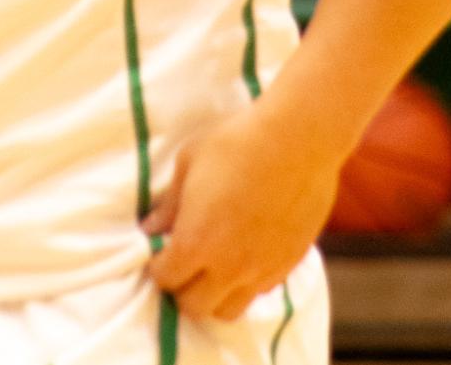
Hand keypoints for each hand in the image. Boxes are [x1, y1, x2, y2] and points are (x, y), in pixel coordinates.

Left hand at [145, 96, 338, 320]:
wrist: (299, 139)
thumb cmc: (237, 141)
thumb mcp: (191, 161)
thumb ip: (169, 203)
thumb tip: (151, 228)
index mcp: (196, 242)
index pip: (165, 279)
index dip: (158, 267)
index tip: (160, 252)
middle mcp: (228, 267)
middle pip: (194, 307)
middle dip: (182, 288)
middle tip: (184, 263)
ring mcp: (261, 270)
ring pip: (229, 311)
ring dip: (215, 296)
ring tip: (214, 269)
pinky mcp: (287, 264)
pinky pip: (260, 291)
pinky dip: (246, 283)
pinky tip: (245, 255)